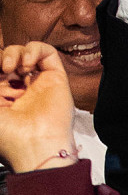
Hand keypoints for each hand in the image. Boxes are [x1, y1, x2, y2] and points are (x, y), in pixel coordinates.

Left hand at [0, 43, 75, 172]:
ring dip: (15, 53)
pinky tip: (26, 64)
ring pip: (26, 52)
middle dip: (2, 59)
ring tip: (12, 68)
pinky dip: (34, 50)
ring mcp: (38, 82)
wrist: (34, 144)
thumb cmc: (6, 133)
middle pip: (9, 59)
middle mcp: (19, 88)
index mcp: (1, 96)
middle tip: (2, 70)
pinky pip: (47, 52)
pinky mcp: (56, 78)